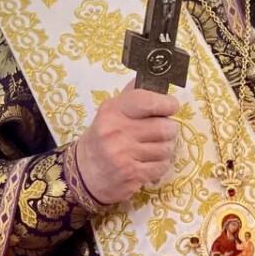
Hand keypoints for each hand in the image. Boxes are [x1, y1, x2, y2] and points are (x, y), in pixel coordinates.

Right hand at [75, 81, 178, 204]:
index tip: (171, 106)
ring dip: (165, 148)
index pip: (148, 101)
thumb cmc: (102, 138)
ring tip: (153, 147)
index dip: (167, 103)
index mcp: (113, 111)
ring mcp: (125, 155)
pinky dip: (160, 164)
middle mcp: (118, 131)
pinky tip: (148, 162)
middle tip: (163, 130)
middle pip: (164, 127)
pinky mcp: (133, 174)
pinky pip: (162, 166)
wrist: (83, 173)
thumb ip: (132, 96)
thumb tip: (155, 80)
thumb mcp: (110, 112)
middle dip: (169, 129)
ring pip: (166, 148)